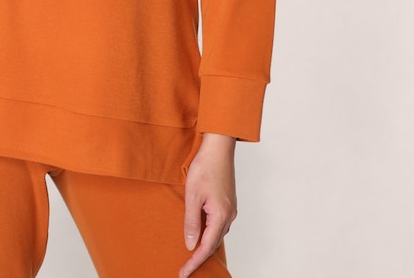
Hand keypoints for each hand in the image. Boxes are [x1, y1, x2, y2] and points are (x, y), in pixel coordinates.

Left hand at [179, 133, 236, 277]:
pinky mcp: (227, 203)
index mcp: (220, 216)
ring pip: (216, 234)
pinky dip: (208, 233)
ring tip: (189, 254)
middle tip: (184, 268)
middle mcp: (229, 215)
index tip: (183, 274)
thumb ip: (191, 222)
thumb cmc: (205, 167)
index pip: (206, 247)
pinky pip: (217, 224)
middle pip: (213, 243)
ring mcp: (230, 209)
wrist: (218, 147)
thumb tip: (190, 244)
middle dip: (199, 257)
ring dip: (203, 244)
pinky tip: (198, 232)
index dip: (194, 262)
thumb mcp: (192, 195)